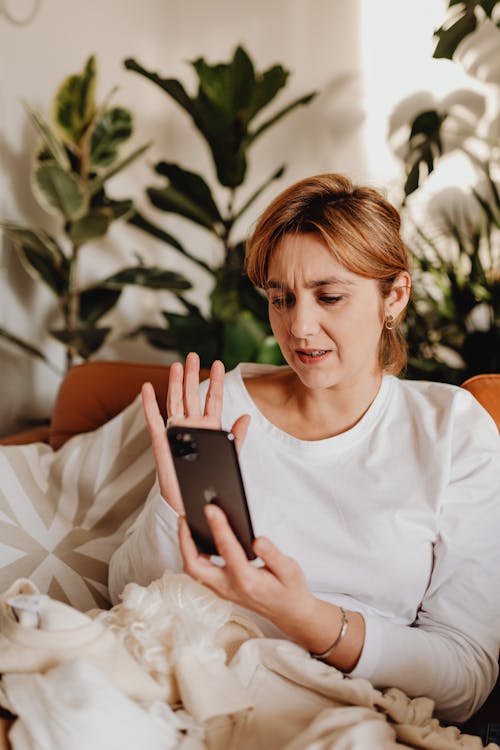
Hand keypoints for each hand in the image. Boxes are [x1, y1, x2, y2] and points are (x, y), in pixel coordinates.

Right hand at [141, 352, 249, 513]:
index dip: (215, 382)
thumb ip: (236, 436)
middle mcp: (191, 426)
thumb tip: (246, 417)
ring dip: (175, 383)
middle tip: (193, 355)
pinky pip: (154, 419)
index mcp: (208, 428)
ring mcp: (176, 432)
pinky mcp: (162, 441)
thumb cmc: (209, 480)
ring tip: (176, 365)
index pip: (212, 400)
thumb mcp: (228, 456)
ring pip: (174, 401)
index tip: (218, 364)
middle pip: (191, 395)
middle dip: (192, 375)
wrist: (192, 501)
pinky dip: (149, 403)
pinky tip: (147, 388)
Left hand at [179, 502, 318, 641]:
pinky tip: (199, 539)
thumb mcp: (290, 570)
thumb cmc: (290, 590)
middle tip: (185, 517)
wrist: (290, 613)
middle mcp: (229, 587)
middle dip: (185, 540)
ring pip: (194, 570)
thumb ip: (272, 554)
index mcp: (246, 580)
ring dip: (187, 548)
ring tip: (188, 524)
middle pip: (194, 565)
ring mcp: (223, 590)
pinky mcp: (222, 589)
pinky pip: (200, 572)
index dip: (217, 526)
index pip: (226, 549)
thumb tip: (256, 539)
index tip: (210, 509)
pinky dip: (194, 554)